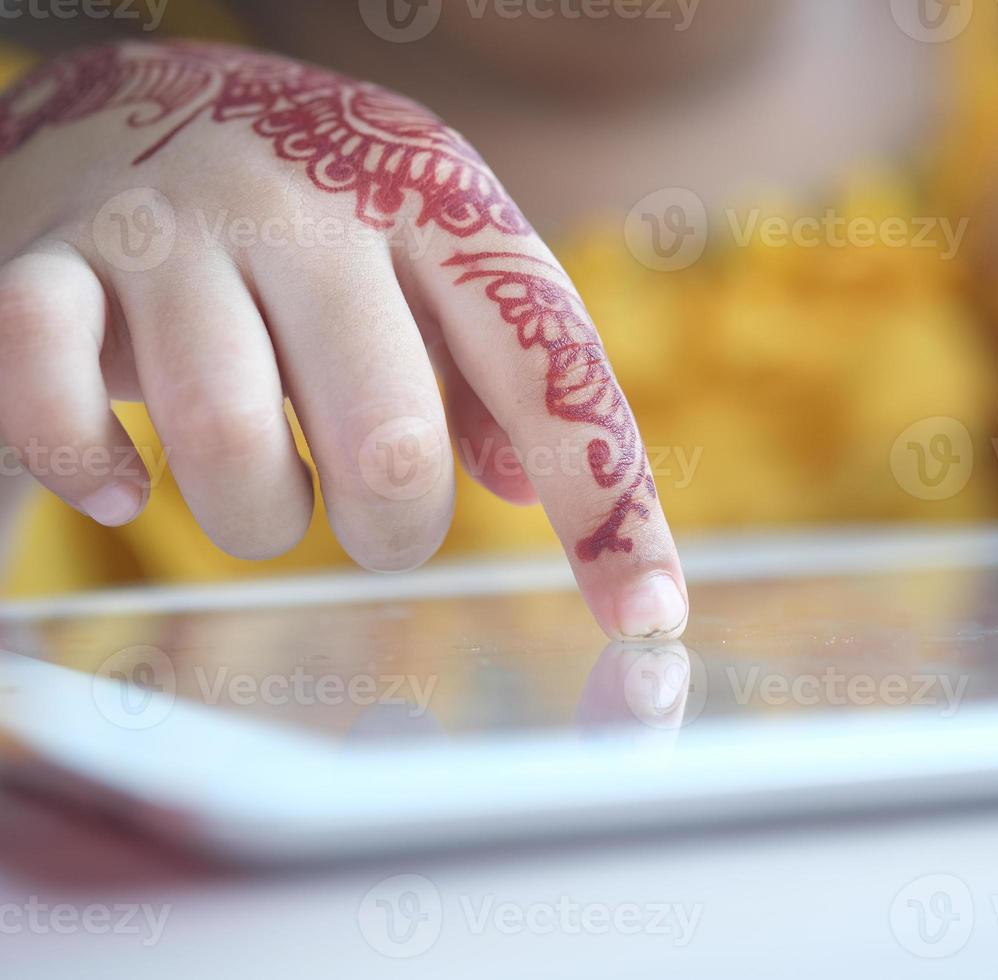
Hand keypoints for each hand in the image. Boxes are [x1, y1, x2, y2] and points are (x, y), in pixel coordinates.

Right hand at [0, 41, 688, 640]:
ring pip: (229, 444)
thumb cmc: (320, 222)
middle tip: (376, 523)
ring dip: (262, 522)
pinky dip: (90, 469)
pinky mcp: (47, 264)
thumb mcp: (432, 261)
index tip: (647, 615)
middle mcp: (309, 205)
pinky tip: (125, 480)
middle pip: (390, 441)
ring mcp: (173, 228)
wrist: (133, 96)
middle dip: (395, 532)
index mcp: (435, 200)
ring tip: (268, 495)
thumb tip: (525, 486)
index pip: (547, 369)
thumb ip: (493, 367)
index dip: (605, 503)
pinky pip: (52, 399)